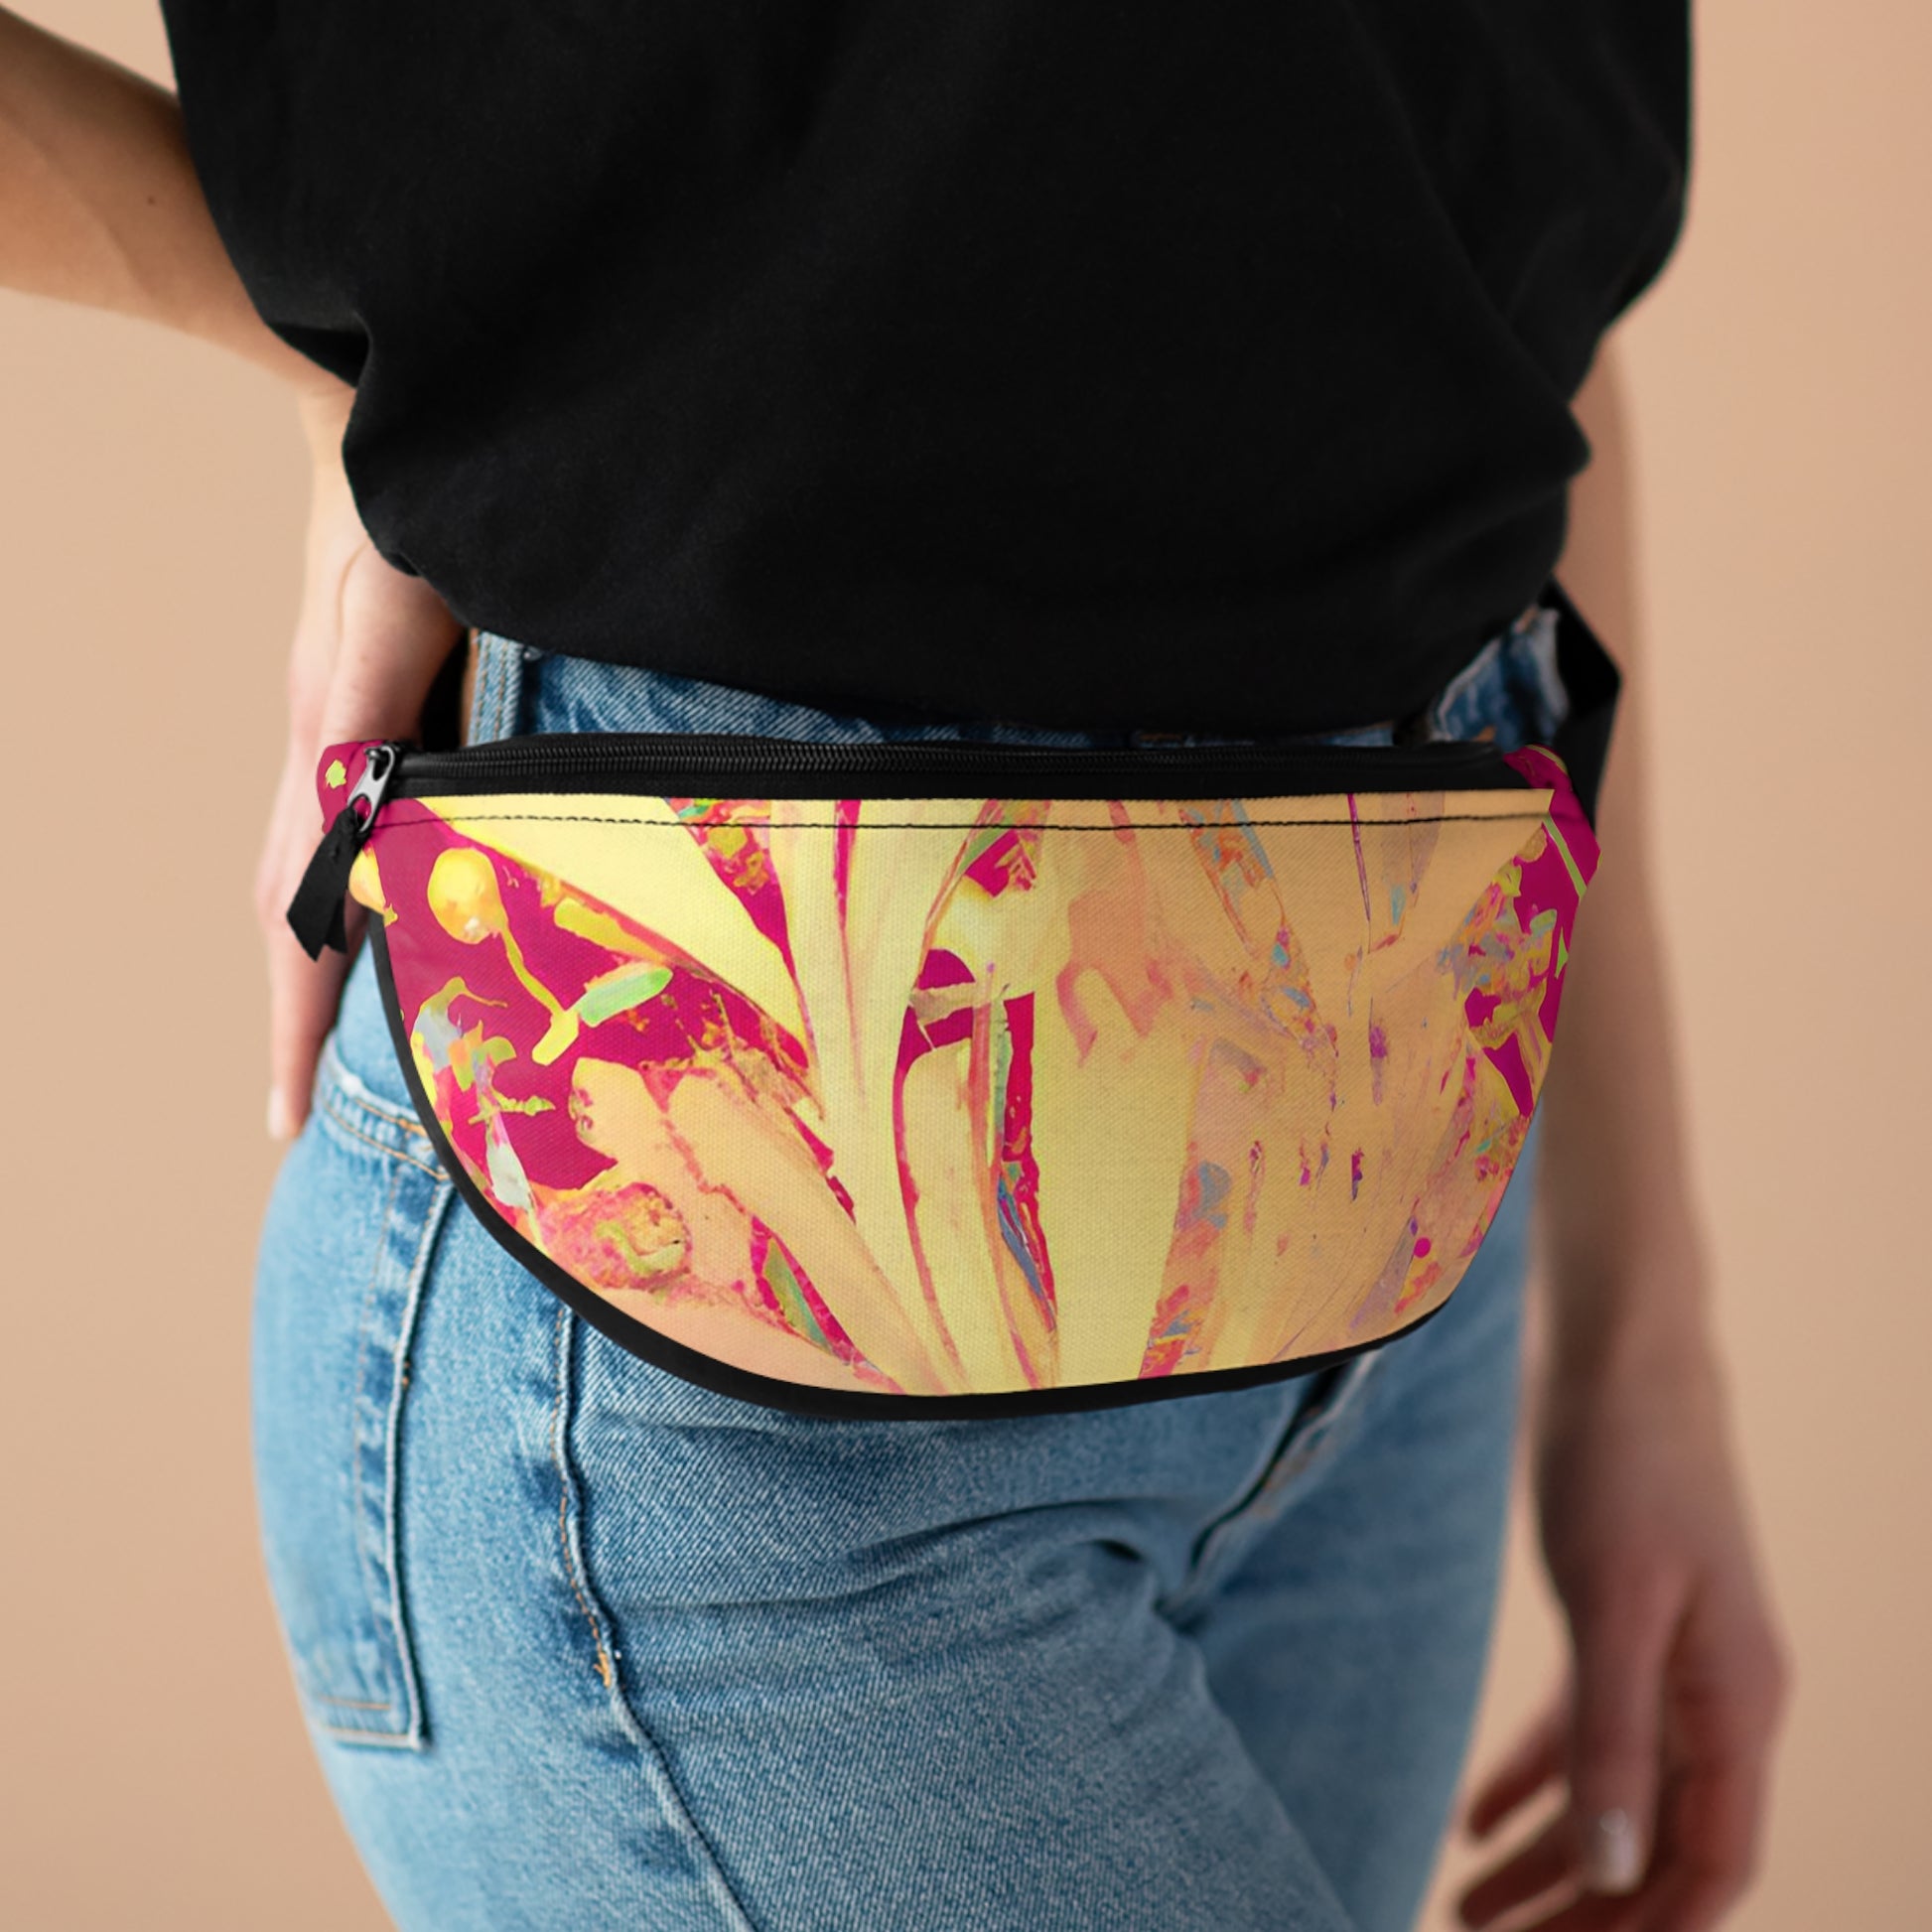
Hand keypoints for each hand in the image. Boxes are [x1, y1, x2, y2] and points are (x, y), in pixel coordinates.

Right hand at [256, 384, 464, 1139]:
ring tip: (341, 1050)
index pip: (295, 912)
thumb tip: (354, 817)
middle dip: (298, 1017)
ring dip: (324, 965)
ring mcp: (344, 732)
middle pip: (290, 912)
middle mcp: (326, 753)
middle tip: (305, 1116)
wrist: (382, 414)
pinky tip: (393, 918)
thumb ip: (373, 702)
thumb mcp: (394, 601)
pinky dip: (358, 894)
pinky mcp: (372, 708)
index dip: (296, 1017)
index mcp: (329, 747)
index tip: (287, 1119)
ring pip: (316, 875)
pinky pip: (350, 828)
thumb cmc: (398, 499)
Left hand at [1456, 1314, 1790, 1930]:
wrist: (1621, 1351)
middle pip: (1657, 1845)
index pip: (1712, 1863)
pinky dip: (1534, 1781)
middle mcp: (1715, 1695)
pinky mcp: (1622, 1622)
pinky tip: (1473, 1822)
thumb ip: (1614, 1734)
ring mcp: (1671, 1659)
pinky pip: (1584, 1731)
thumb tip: (1616, 1874)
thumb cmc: (1626, 1462)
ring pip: (1616, 1795)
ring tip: (1462, 1909)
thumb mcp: (1614, 1601)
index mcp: (1738, 1702)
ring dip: (1547, 1862)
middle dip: (1582, 1913)